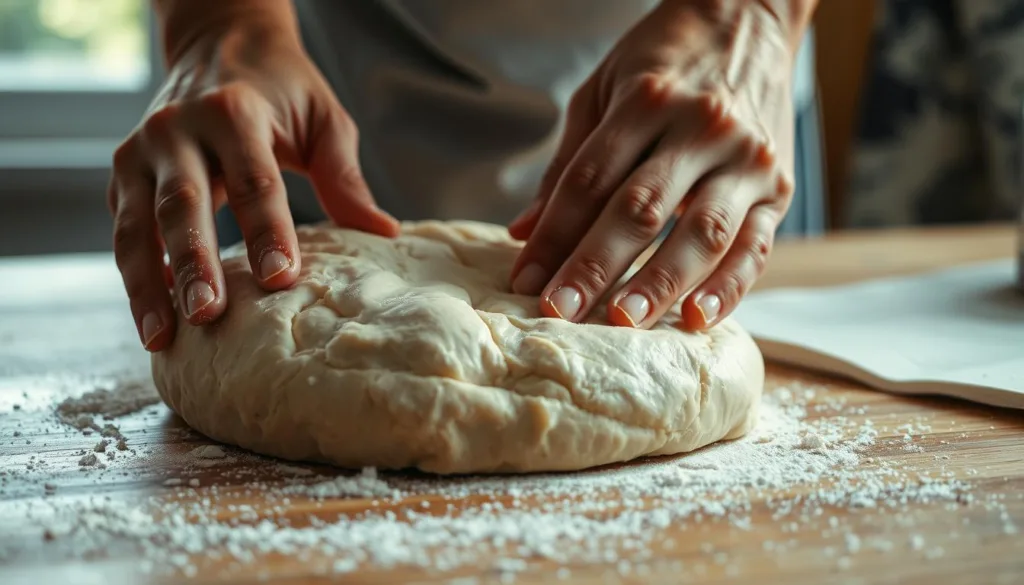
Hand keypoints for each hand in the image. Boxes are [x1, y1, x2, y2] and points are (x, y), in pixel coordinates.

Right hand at [108, 10, 396, 351]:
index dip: (268, 232)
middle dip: (193, 263)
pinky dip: (135, 276)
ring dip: (147, 284)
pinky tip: (152, 320)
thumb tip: (383, 234)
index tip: (281, 280)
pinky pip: (125, 232)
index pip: (255, 180)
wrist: (218, 45)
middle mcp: (177, 129)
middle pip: (182, 204)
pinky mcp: (124, 177)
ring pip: (137, 225)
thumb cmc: (282, 89)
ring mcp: (140, 153)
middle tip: (207, 315)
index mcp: (233, 112)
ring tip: (161, 337)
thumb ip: (345, 176)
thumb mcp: (323, 118)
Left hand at [508, 0, 800, 330]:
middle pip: (640, 209)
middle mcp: (701, 129)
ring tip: (623, 323)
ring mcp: (746, 160)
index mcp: (648, 100)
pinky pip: (756, 246)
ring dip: (659, 284)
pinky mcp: (780, 187)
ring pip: (700, 233)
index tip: (523, 280)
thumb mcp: (603, 90)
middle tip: (560, 312)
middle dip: (595, 267)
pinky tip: (696, 320)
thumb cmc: (665, 60)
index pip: (590, 181)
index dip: (553, 234)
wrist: (750, 19)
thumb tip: (524, 232)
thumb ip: (568, 164)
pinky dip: (728, 287)